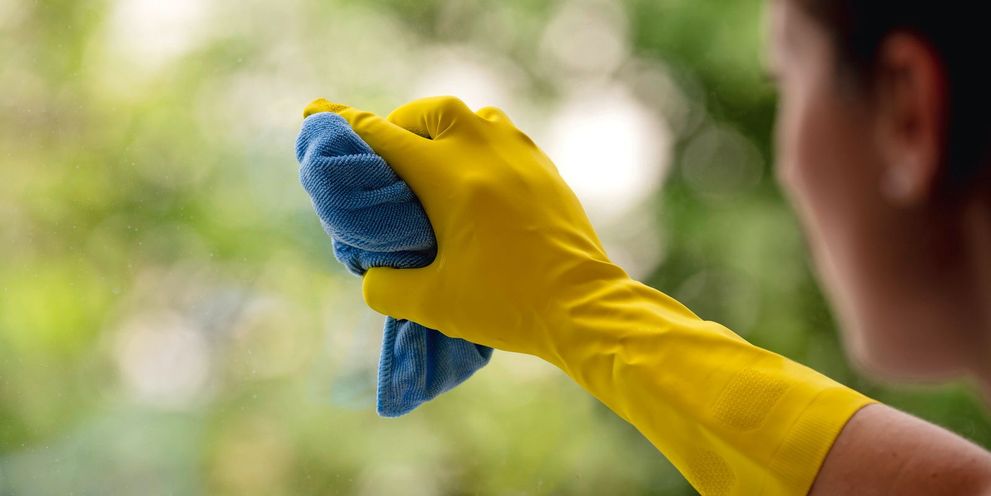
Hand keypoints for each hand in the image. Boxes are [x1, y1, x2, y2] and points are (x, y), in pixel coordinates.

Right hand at [304, 96, 631, 359]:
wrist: (582, 307)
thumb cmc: (506, 305)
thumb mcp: (431, 304)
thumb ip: (384, 286)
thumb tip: (371, 273)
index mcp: (450, 178)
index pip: (384, 137)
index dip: (346, 125)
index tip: (318, 114)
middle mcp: (484, 151)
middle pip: (427, 112)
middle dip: (398, 126)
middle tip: (388, 160)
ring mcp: (520, 154)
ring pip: (470, 116)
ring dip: (442, 129)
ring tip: (432, 162)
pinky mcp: (545, 167)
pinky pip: (502, 135)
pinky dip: (477, 143)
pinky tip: (475, 176)